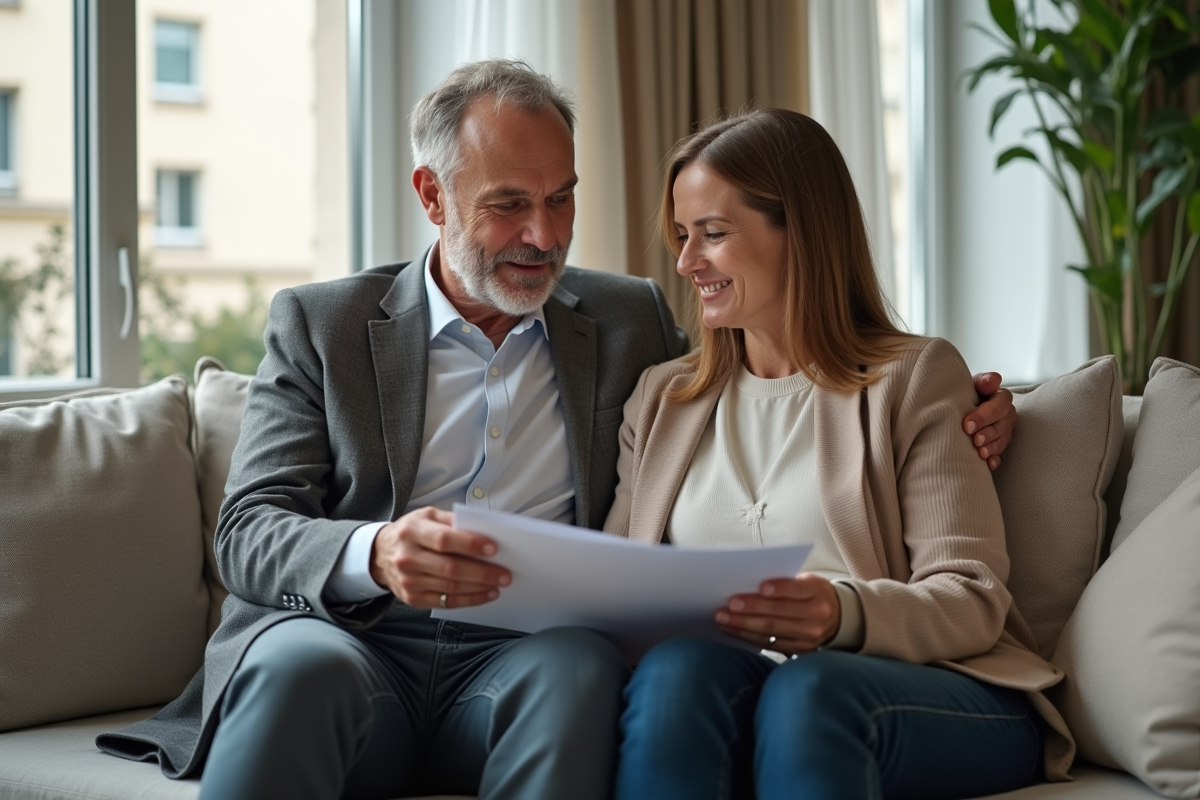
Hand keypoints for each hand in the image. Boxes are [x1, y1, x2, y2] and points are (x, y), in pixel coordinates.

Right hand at [369, 507, 510, 608]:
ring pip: (450, 587)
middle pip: (450, 568)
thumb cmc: (410, 532)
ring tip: (499, 584)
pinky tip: (485, 594)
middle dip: (482, 572)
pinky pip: (446, 602)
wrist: (380, 555)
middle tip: (504, 573)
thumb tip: (482, 530)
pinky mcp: (413, 598)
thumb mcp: (426, 516)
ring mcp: (409, 581)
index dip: (470, 544)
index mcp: (411, 532)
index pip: (444, 539)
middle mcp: (407, 557)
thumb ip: (451, 520)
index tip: (493, 548)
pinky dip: (469, 600)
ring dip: (479, 587)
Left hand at [715, 573, 839, 656]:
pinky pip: (768, 644)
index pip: (797, 589)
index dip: (779, 589)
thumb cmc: (811, 592)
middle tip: (730, 603)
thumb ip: (785, 582)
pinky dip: (747, 636)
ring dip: (743, 624)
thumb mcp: (807, 580)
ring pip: (771, 630)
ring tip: (723, 618)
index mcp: (817, 592)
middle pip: (780, 612)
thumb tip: (749, 584)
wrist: (835, 616)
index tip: (760, 587)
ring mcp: (807, 636)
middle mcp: (816, 616)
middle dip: (752, 608)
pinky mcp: (797, 650)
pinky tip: (731, 629)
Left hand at [964, 372, 1016, 469]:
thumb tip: (991, 381)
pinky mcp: (999, 444)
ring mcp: (1005, 431)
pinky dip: (994, 459)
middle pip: (1002, 425)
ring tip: (980, 453)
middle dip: (988, 433)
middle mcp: (1007, 414)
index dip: (984, 416)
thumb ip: (983, 381)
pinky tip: (988, 464)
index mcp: (1001, 397)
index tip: (967, 425)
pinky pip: (1001, 454)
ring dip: (992, 447)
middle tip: (975, 440)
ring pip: (1002, 440)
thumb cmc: (966, 393)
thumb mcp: (973, 384)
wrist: (960, 407)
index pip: (999, 406)